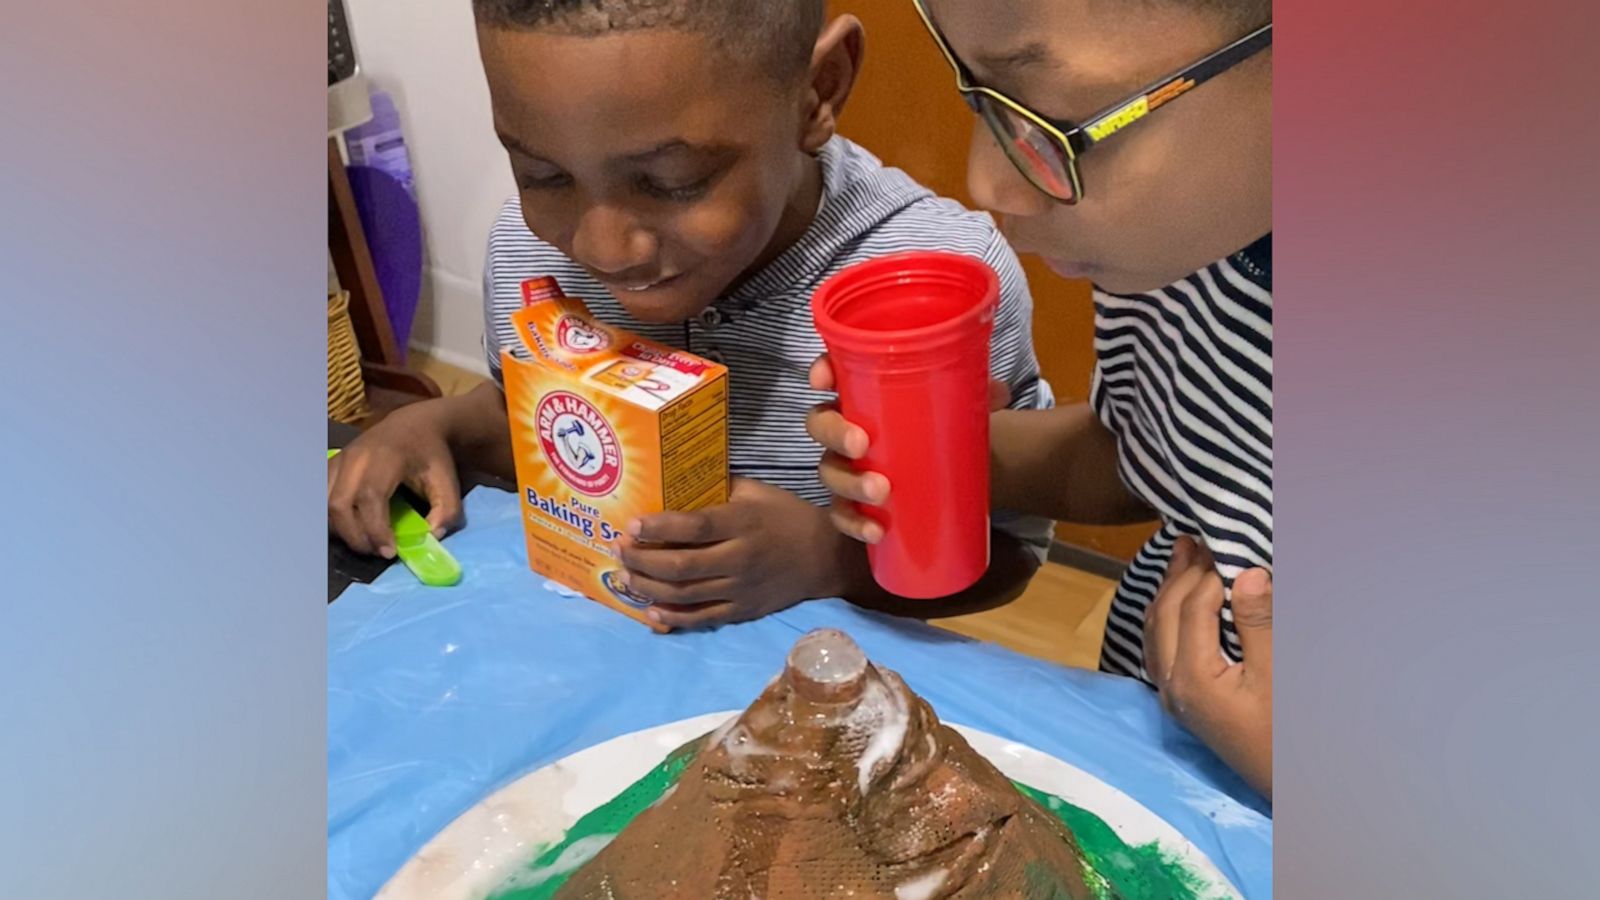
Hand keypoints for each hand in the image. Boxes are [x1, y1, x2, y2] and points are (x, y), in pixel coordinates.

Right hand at [328, 402, 463, 558]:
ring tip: (366, 541)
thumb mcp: (448, 481)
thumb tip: (430, 538)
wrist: (413, 424)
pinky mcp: (330, 465)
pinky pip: (320, 497)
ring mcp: (339, 460)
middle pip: (339, 504)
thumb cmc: (430, 455)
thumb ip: (447, 511)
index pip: (370, 498)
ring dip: (341, 530)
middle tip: (378, 551)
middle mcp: (356, 457)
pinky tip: (350, 529)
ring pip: (325, 504)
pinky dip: (331, 518)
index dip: (375, 529)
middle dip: (356, 536)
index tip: (389, 552)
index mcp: (386, 458)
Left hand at [614, 477, 853, 629]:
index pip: (694, 527)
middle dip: (643, 559)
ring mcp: (740, 589)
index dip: (659, 527)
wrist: (823, 558)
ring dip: (648, 588)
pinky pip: (702, 619)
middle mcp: (739, 558)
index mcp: (742, 523)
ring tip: (625, 577)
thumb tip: (678, 477)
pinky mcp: (742, 611)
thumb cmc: (785, 517)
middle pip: (682, 565)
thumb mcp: (757, 492)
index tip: (631, 525)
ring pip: (685, 594)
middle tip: (620, 550)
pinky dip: (673, 618)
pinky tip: (649, 613)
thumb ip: (720, 488)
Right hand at [806, 355, 1009, 544]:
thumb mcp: (964, 408)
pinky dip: (854, 522)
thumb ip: (979, 397)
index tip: (823, 379)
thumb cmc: (946, 428)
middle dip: (835, 432)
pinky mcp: (857, 503)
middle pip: (820, 424)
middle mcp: (848, 427)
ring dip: (849, 482)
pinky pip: (843, 514)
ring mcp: (848, 467)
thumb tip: (999, 393)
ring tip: (880, 491)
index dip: (821, 370)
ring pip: (829, 472)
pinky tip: (875, 531)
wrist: (956, 474)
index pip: (833, 373)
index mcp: (866, 393)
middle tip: (861, 443)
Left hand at [1143, 536, 1272, 799]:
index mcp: (1190, 677)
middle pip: (1163, 615)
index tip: (1223, 546)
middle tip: (1192, 538)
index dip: (1207, 574)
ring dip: (1167, 591)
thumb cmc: (1287, 731)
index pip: (1190, 608)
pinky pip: (1160, 646)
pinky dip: (1167, 615)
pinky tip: (1179, 600)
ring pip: (1155, 630)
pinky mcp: (1180, 700)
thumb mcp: (1278, 675)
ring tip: (1181, 557)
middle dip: (1177, 574)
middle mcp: (1170, 684)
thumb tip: (1246, 572)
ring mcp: (1171, 694)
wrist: (1284, 785)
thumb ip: (1258, 623)